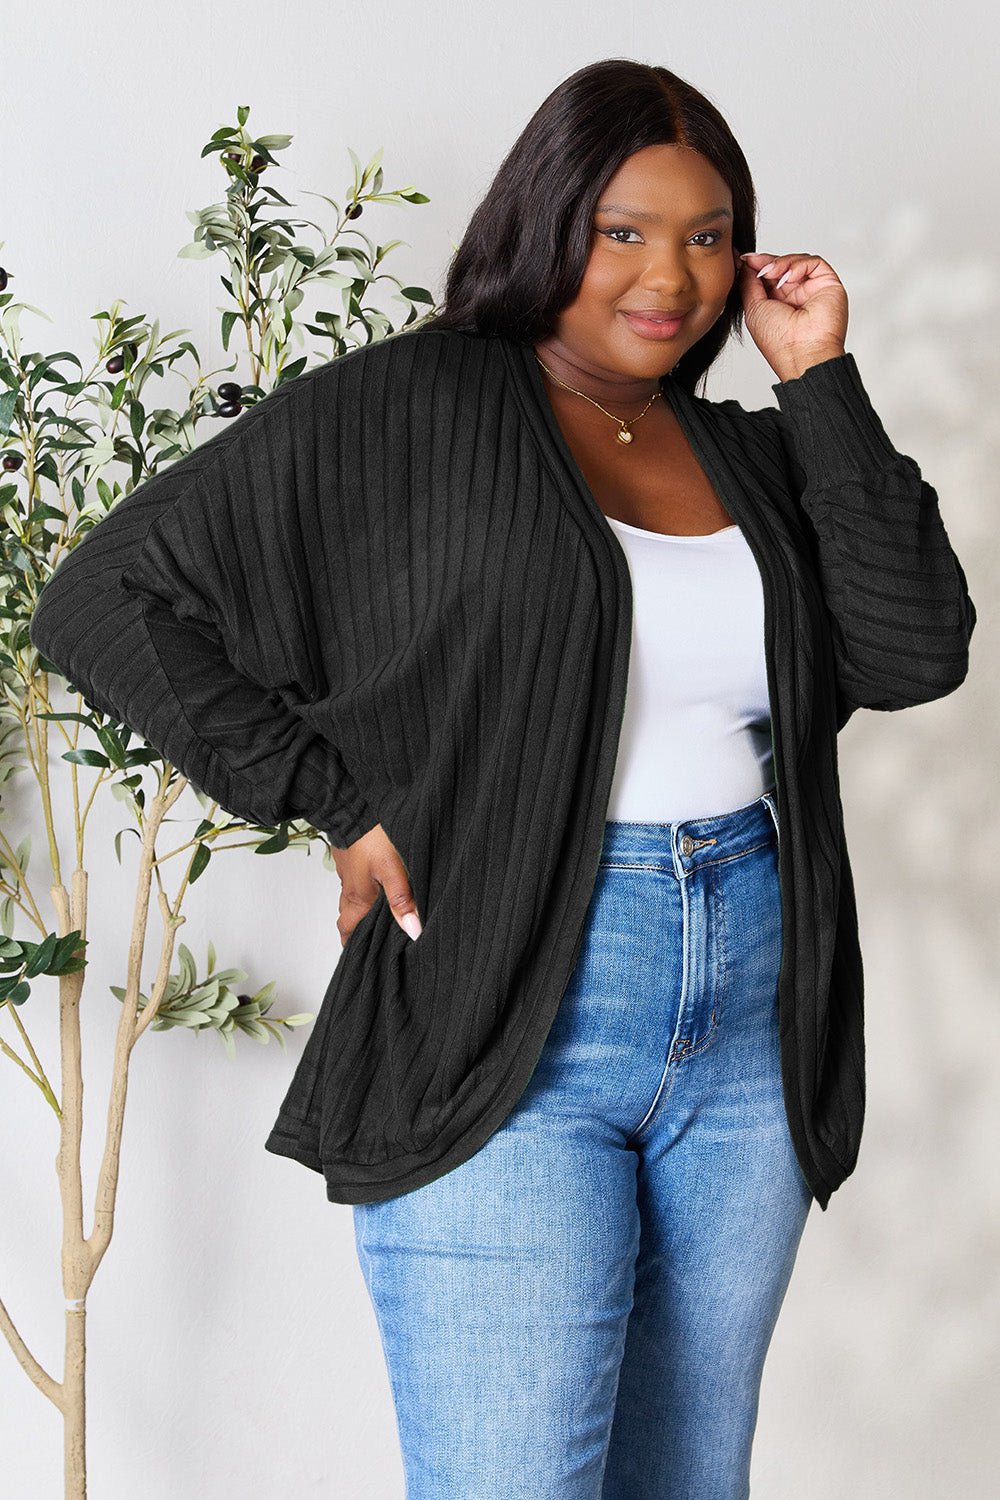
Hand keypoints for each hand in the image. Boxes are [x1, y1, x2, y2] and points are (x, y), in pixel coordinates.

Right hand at [329, 823, 421, 945]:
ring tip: (381, 917)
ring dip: (362, 911)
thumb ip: (401, 900)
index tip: (364, 957)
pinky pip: (354, 883)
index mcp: (358, 898)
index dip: (354, 946)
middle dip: (358, 932)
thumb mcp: (392, 870)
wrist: (352, 805)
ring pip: (351, 900)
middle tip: (374, 940)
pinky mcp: (351, 860)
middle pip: (348, 919)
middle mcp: (349, 889)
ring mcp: (348, 874)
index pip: (348, 932)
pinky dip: (364, 891)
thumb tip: (413, 931)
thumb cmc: (371, 837)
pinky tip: (379, 886)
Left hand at [737, 251, 847, 382]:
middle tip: (756, 263)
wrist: (802, 353)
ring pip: (798, 261)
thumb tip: (746, 263)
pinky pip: (814, 263)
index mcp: (778, 304)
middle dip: (767, 262)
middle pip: (783, 265)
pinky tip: (788, 278)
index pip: (769, 276)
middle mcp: (796, 296)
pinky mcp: (828, 284)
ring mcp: (812, 290)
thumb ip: (749, 283)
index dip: (757, 265)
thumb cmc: (779, 341)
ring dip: (781, 263)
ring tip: (771, 273)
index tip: (743, 259)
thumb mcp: (754, 309)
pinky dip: (798, 265)